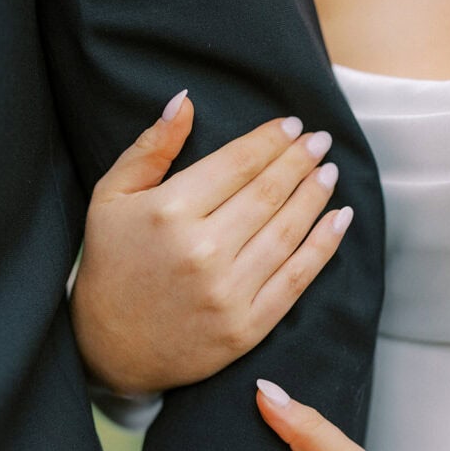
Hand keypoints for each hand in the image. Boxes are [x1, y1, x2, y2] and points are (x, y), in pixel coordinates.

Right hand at [72, 91, 352, 394]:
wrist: (111, 349)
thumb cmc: (111, 267)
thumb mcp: (110, 198)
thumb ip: (150, 148)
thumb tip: (185, 101)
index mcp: (169, 212)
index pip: (237, 164)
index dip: (270, 140)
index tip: (293, 126)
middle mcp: (203, 251)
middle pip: (267, 193)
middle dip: (299, 161)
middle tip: (320, 141)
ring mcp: (227, 293)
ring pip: (286, 232)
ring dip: (315, 197)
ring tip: (329, 173)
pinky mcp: (245, 328)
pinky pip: (295, 280)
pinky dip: (322, 247)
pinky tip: (338, 220)